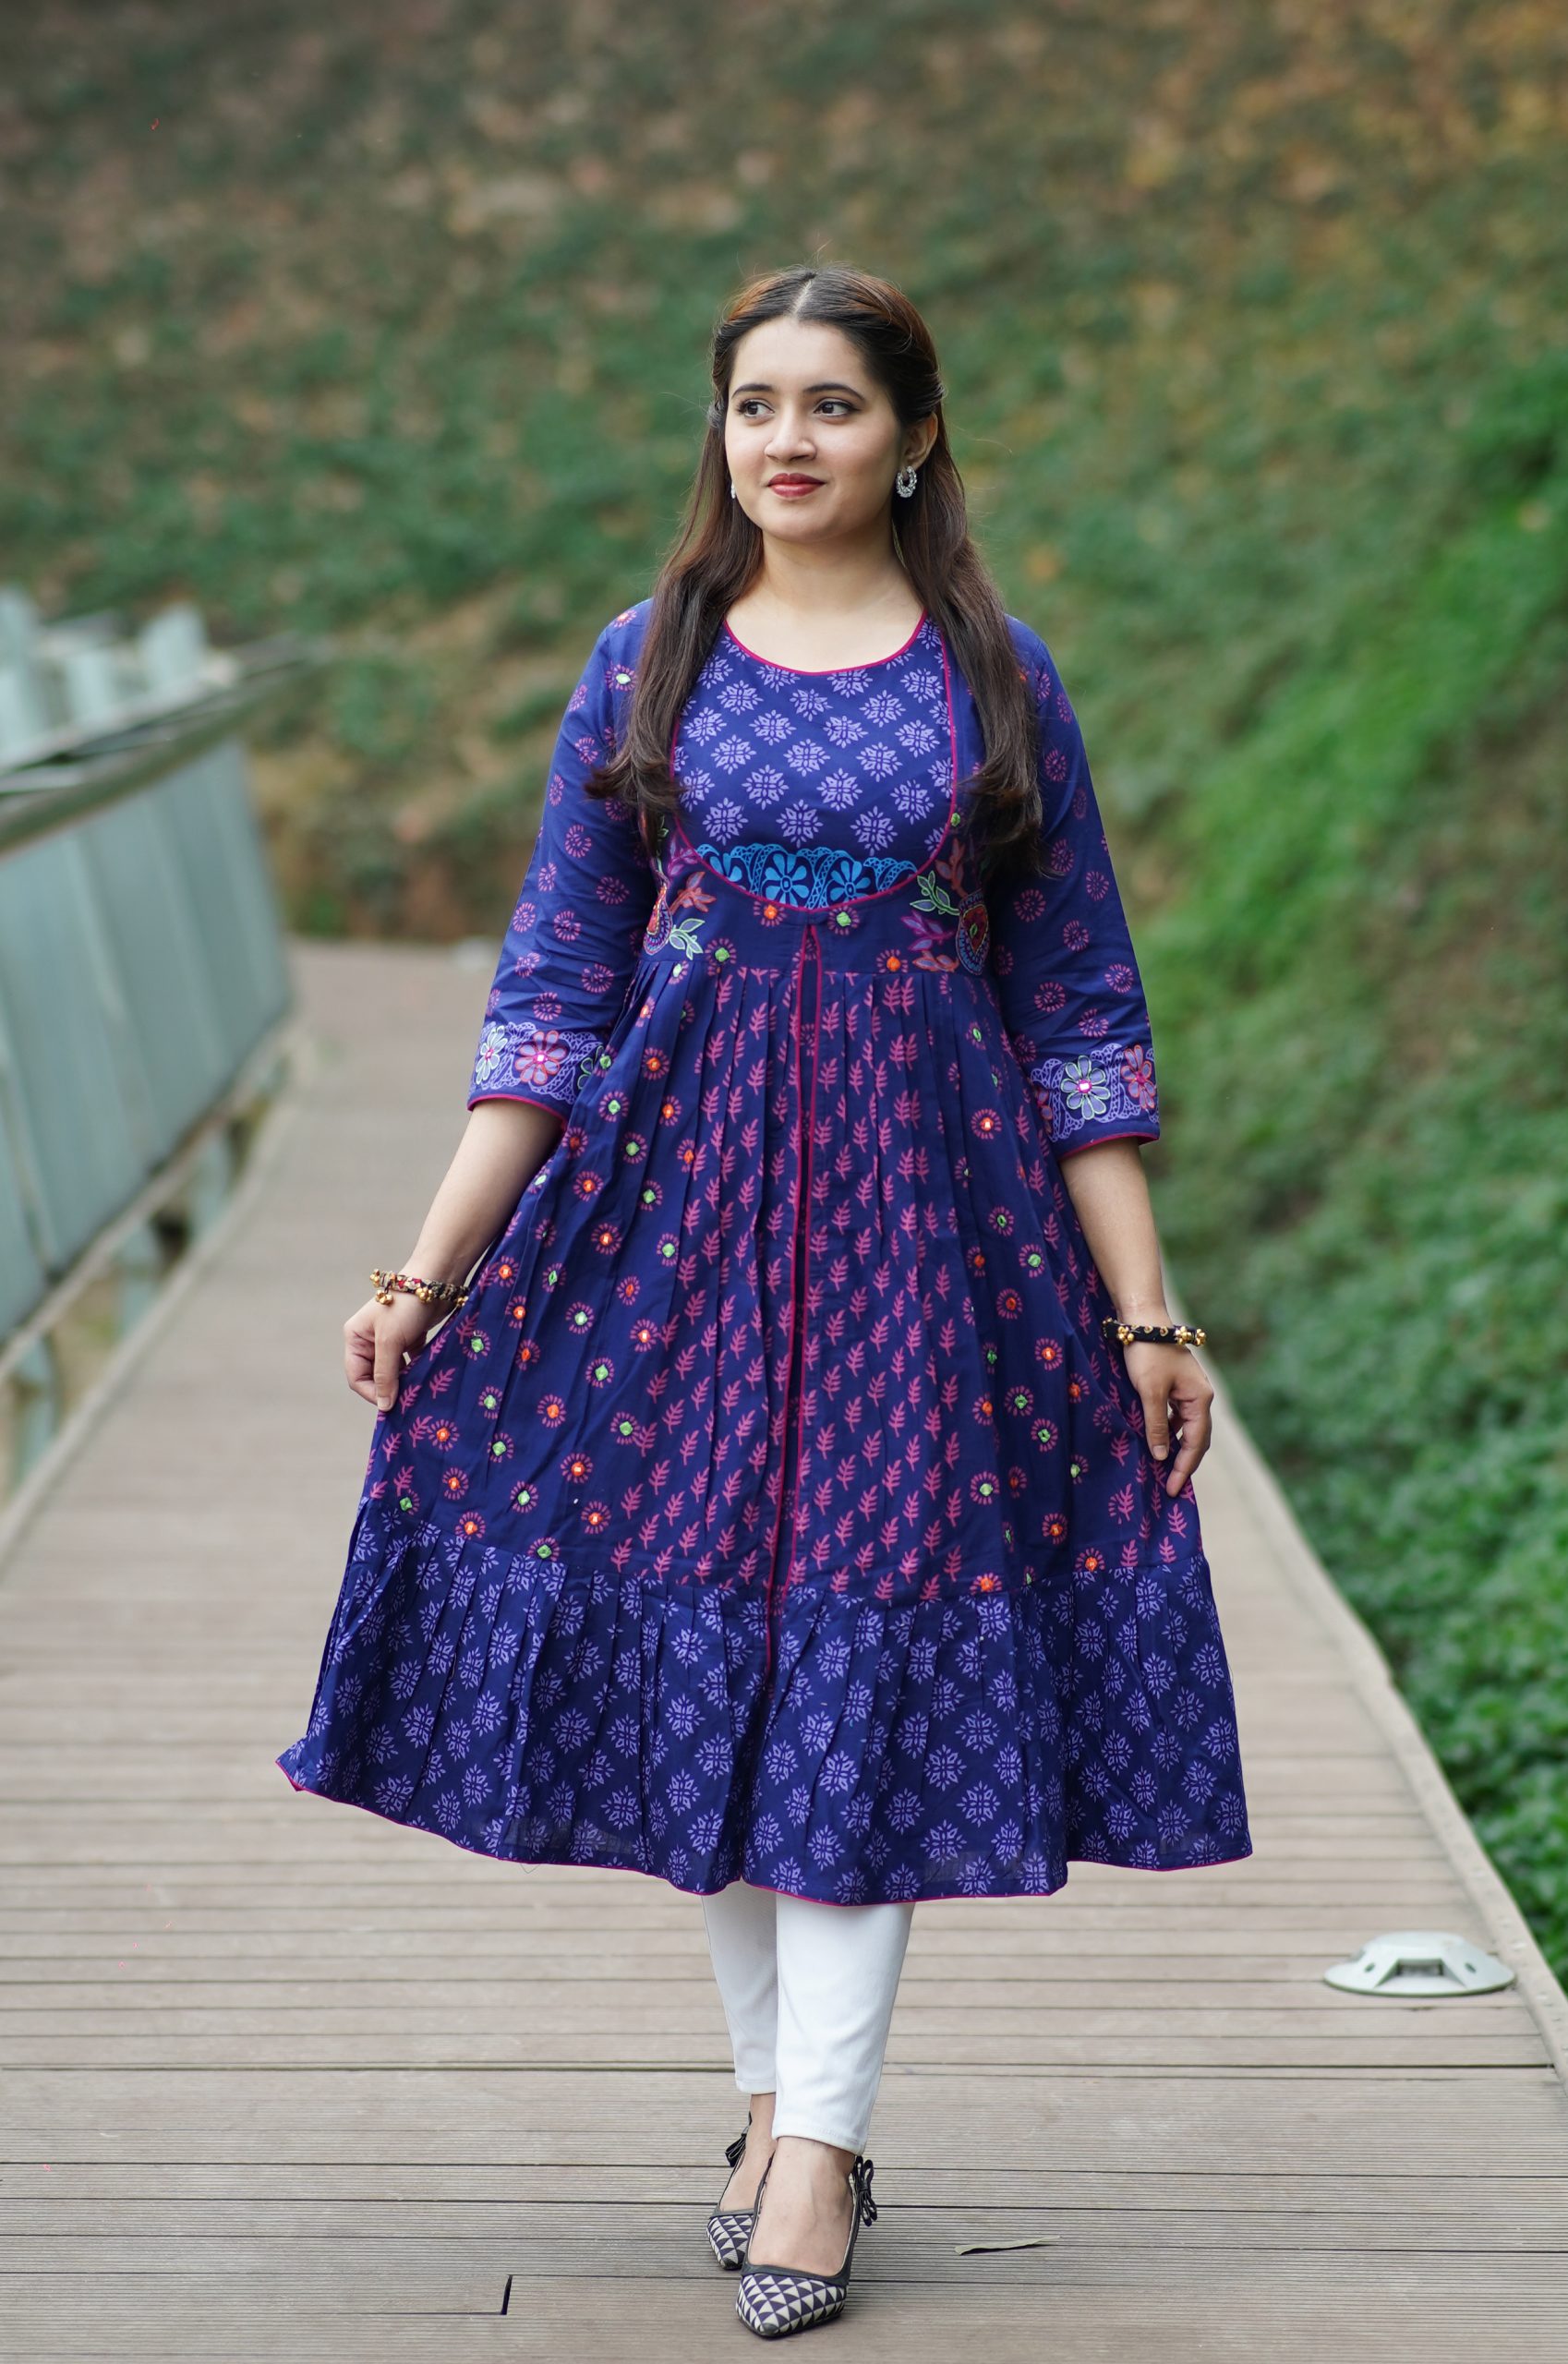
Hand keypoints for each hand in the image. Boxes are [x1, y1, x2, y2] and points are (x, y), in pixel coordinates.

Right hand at [343, 1291, 439, 1414]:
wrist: (436, 1280)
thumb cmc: (406, 1307)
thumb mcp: (390, 1342)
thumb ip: (385, 1375)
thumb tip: (384, 1406)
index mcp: (355, 1337)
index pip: (356, 1377)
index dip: (372, 1393)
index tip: (392, 1404)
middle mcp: (368, 1339)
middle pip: (374, 1376)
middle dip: (389, 1388)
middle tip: (407, 1400)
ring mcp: (389, 1339)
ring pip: (393, 1371)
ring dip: (403, 1381)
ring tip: (417, 1390)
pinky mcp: (409, 1338)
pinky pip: (409, 1362)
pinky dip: (415, 1371)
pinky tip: (425, 1377)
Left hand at [1122, 1339, 1213, 1496]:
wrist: (1142, 1320)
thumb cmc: (1147, 1354)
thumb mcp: (1149, 1393)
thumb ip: (1156, 1425)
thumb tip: (1162, 1457)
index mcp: (1200, 1398)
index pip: (1196, 1442)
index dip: (1185, 1468)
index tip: (1173, 1489)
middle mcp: (1200, 1396)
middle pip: (1198, 1438)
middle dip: (1186, 1463)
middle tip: (1172, 1488)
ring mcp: (1190, 1391)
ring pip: (1188, 1428)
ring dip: (1178, 1449)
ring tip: (1165, 1470)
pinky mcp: (1177, 1386)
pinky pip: (1178, 1417)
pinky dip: (1171, 1432)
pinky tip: (1159, 1441)